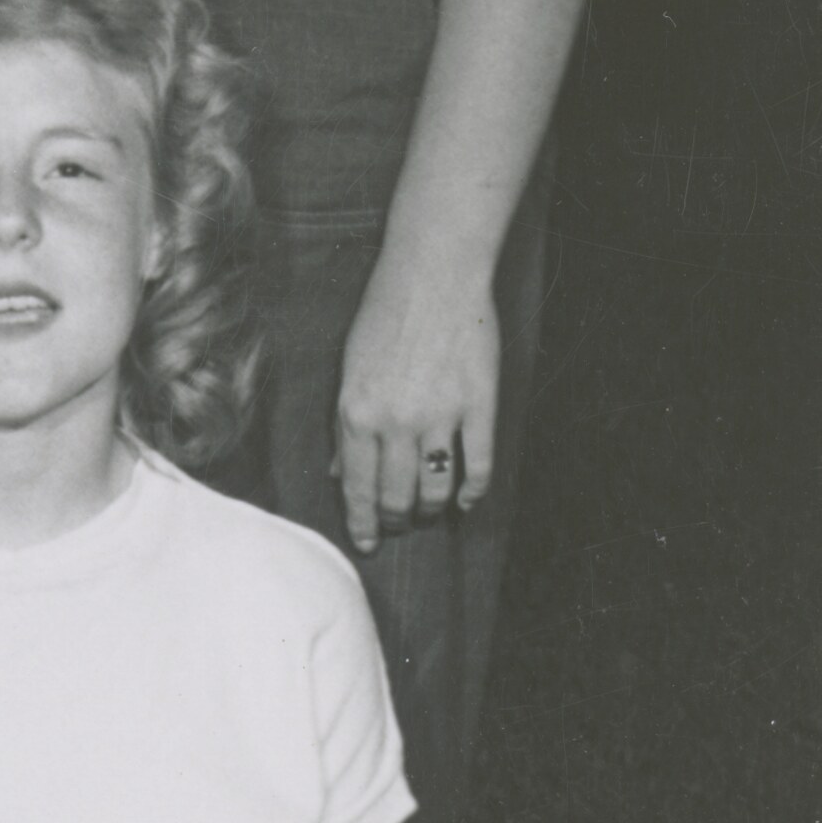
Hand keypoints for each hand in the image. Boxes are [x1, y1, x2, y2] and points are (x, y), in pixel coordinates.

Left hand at [334, 253, 501, 551]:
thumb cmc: (383, 320)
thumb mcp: (348, 373)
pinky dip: (475, 492)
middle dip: (395, 521)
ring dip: (431, 509)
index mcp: (355, 414)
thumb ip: (345, 428)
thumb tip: (340, 475)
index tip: (366, 544)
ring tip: (428, 512)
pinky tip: (469, 501)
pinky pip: (480, 465)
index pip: (356, 488)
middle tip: (397, 527)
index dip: (361, 523)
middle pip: (396, 497)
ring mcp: (441, 416)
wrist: (433, 278)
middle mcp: (395, 422)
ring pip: (436, 488)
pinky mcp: (480, 406)